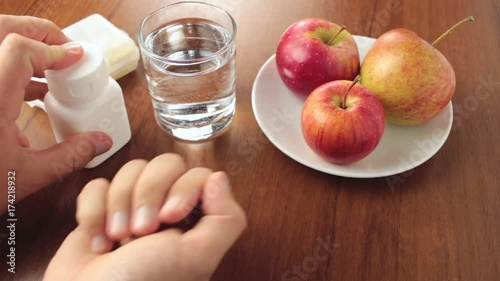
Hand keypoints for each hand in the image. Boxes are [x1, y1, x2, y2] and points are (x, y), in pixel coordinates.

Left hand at [0, 15, 112, 212]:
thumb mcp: (26, 176)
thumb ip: (69, 156)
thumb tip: (99, 141)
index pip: (19, 50)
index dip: (53, 49)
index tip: (76, 59)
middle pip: (3, 32)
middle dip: (39, 33)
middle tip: (65, 48)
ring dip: (29, 51)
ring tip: (56, 69)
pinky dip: (18, 70)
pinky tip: (37, 92)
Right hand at [44, 153, 246, 280]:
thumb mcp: (197, 256)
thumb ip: (225, 219)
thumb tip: (219, 178)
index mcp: (194, 219)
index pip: (197, 174)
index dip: (182, 189)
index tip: (170, 217)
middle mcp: (166, 208)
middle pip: (164, 165)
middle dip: (148, 195)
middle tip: (141, 231)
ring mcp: (132, 207)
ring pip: (131, 170)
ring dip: (119, 206)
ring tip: (118, 240)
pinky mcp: (100, 209)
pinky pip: (97, 186)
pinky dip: (93, 212)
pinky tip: (98, 242)